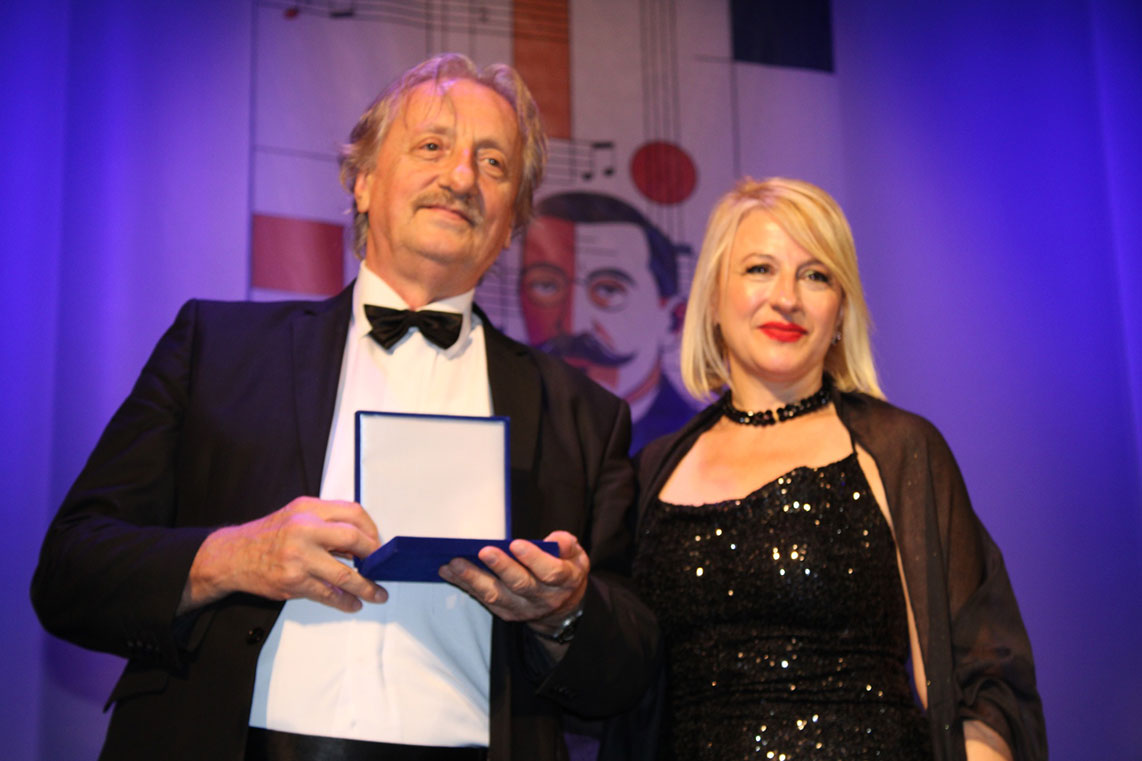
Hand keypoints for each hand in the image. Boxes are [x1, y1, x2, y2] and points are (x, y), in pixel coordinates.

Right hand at [179, 497, 387, 613]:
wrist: (232, 556)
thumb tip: (361, 542)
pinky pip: (327, 594)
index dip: (371, 529)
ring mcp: (299, 557)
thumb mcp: (296, 516)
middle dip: (373, 556)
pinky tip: (353, 603)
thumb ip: (327, 523)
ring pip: (344, 574)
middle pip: (353, 539)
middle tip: (381, 566)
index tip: (376, 543)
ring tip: (377, 594)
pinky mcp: (293, 582)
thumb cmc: (268, 536)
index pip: (353, 512)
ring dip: (366, 587)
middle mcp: (304, 530)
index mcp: (308, 509)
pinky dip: (345, 601)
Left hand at [438, 530, 588, 632]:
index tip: (516, 544)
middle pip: (520, 585)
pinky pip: (483, 599)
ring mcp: (523, 608)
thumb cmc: (565, 568)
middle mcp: (543, 598)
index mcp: (565, 581)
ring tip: (454, 563)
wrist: (563, 604)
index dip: (534, 559)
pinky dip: (465, 585)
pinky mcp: (506, 612)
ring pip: (496, 595)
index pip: (551, 572)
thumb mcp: (576, 555)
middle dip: (500, 568)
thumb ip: (567, 545)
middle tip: (482, 551)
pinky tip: (449, 571)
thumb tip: (556, 540)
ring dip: (473, 579)